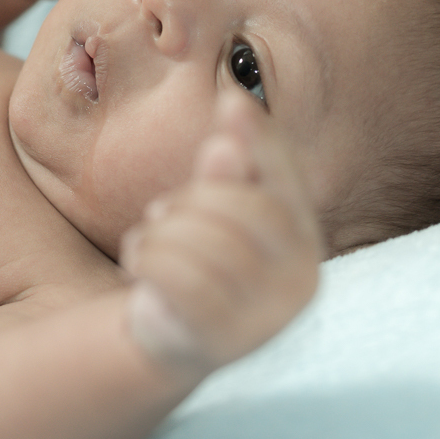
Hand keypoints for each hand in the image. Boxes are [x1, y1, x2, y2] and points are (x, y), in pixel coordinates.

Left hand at [119, 92, 322, 377]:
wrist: (166, 337)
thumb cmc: (193, 260)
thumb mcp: (207, 209)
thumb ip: (224, 174)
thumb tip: (229, 132)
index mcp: (302, 241)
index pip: (285, 179)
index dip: (260, 139)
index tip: (231, 97)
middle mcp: (299, 281)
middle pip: (245, 208)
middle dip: (190, 200)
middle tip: (160, 212)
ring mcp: (267, 316)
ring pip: (206, 241)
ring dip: (160, 233)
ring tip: (147, 240)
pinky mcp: (225, 340)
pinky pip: (181, 279)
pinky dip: (148, 259)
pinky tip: (137, 262)